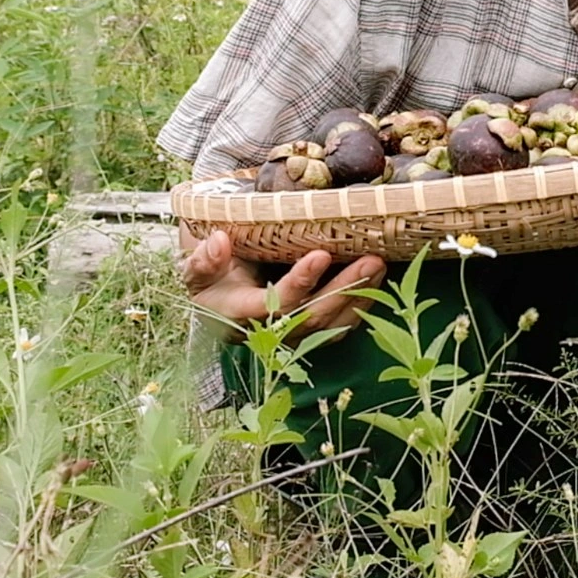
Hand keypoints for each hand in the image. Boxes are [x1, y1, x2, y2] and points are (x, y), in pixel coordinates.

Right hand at [180, 228, 385, 343]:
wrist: (217, 298)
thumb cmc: (210, 278)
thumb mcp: (197, 268)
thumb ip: (204, 258)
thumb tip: (219, 241)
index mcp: (240, 316)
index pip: (274, 304)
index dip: (299, 283)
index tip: (321, 255)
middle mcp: (270, 333)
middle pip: (313, 317)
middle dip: (344, 290)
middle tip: (371, 260)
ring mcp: (293, 336)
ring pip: (332, 325)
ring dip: (360, 296)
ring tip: (380, 265)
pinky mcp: (310, 333)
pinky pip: (340, 326)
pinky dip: (362, 305)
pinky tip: (379, 280)